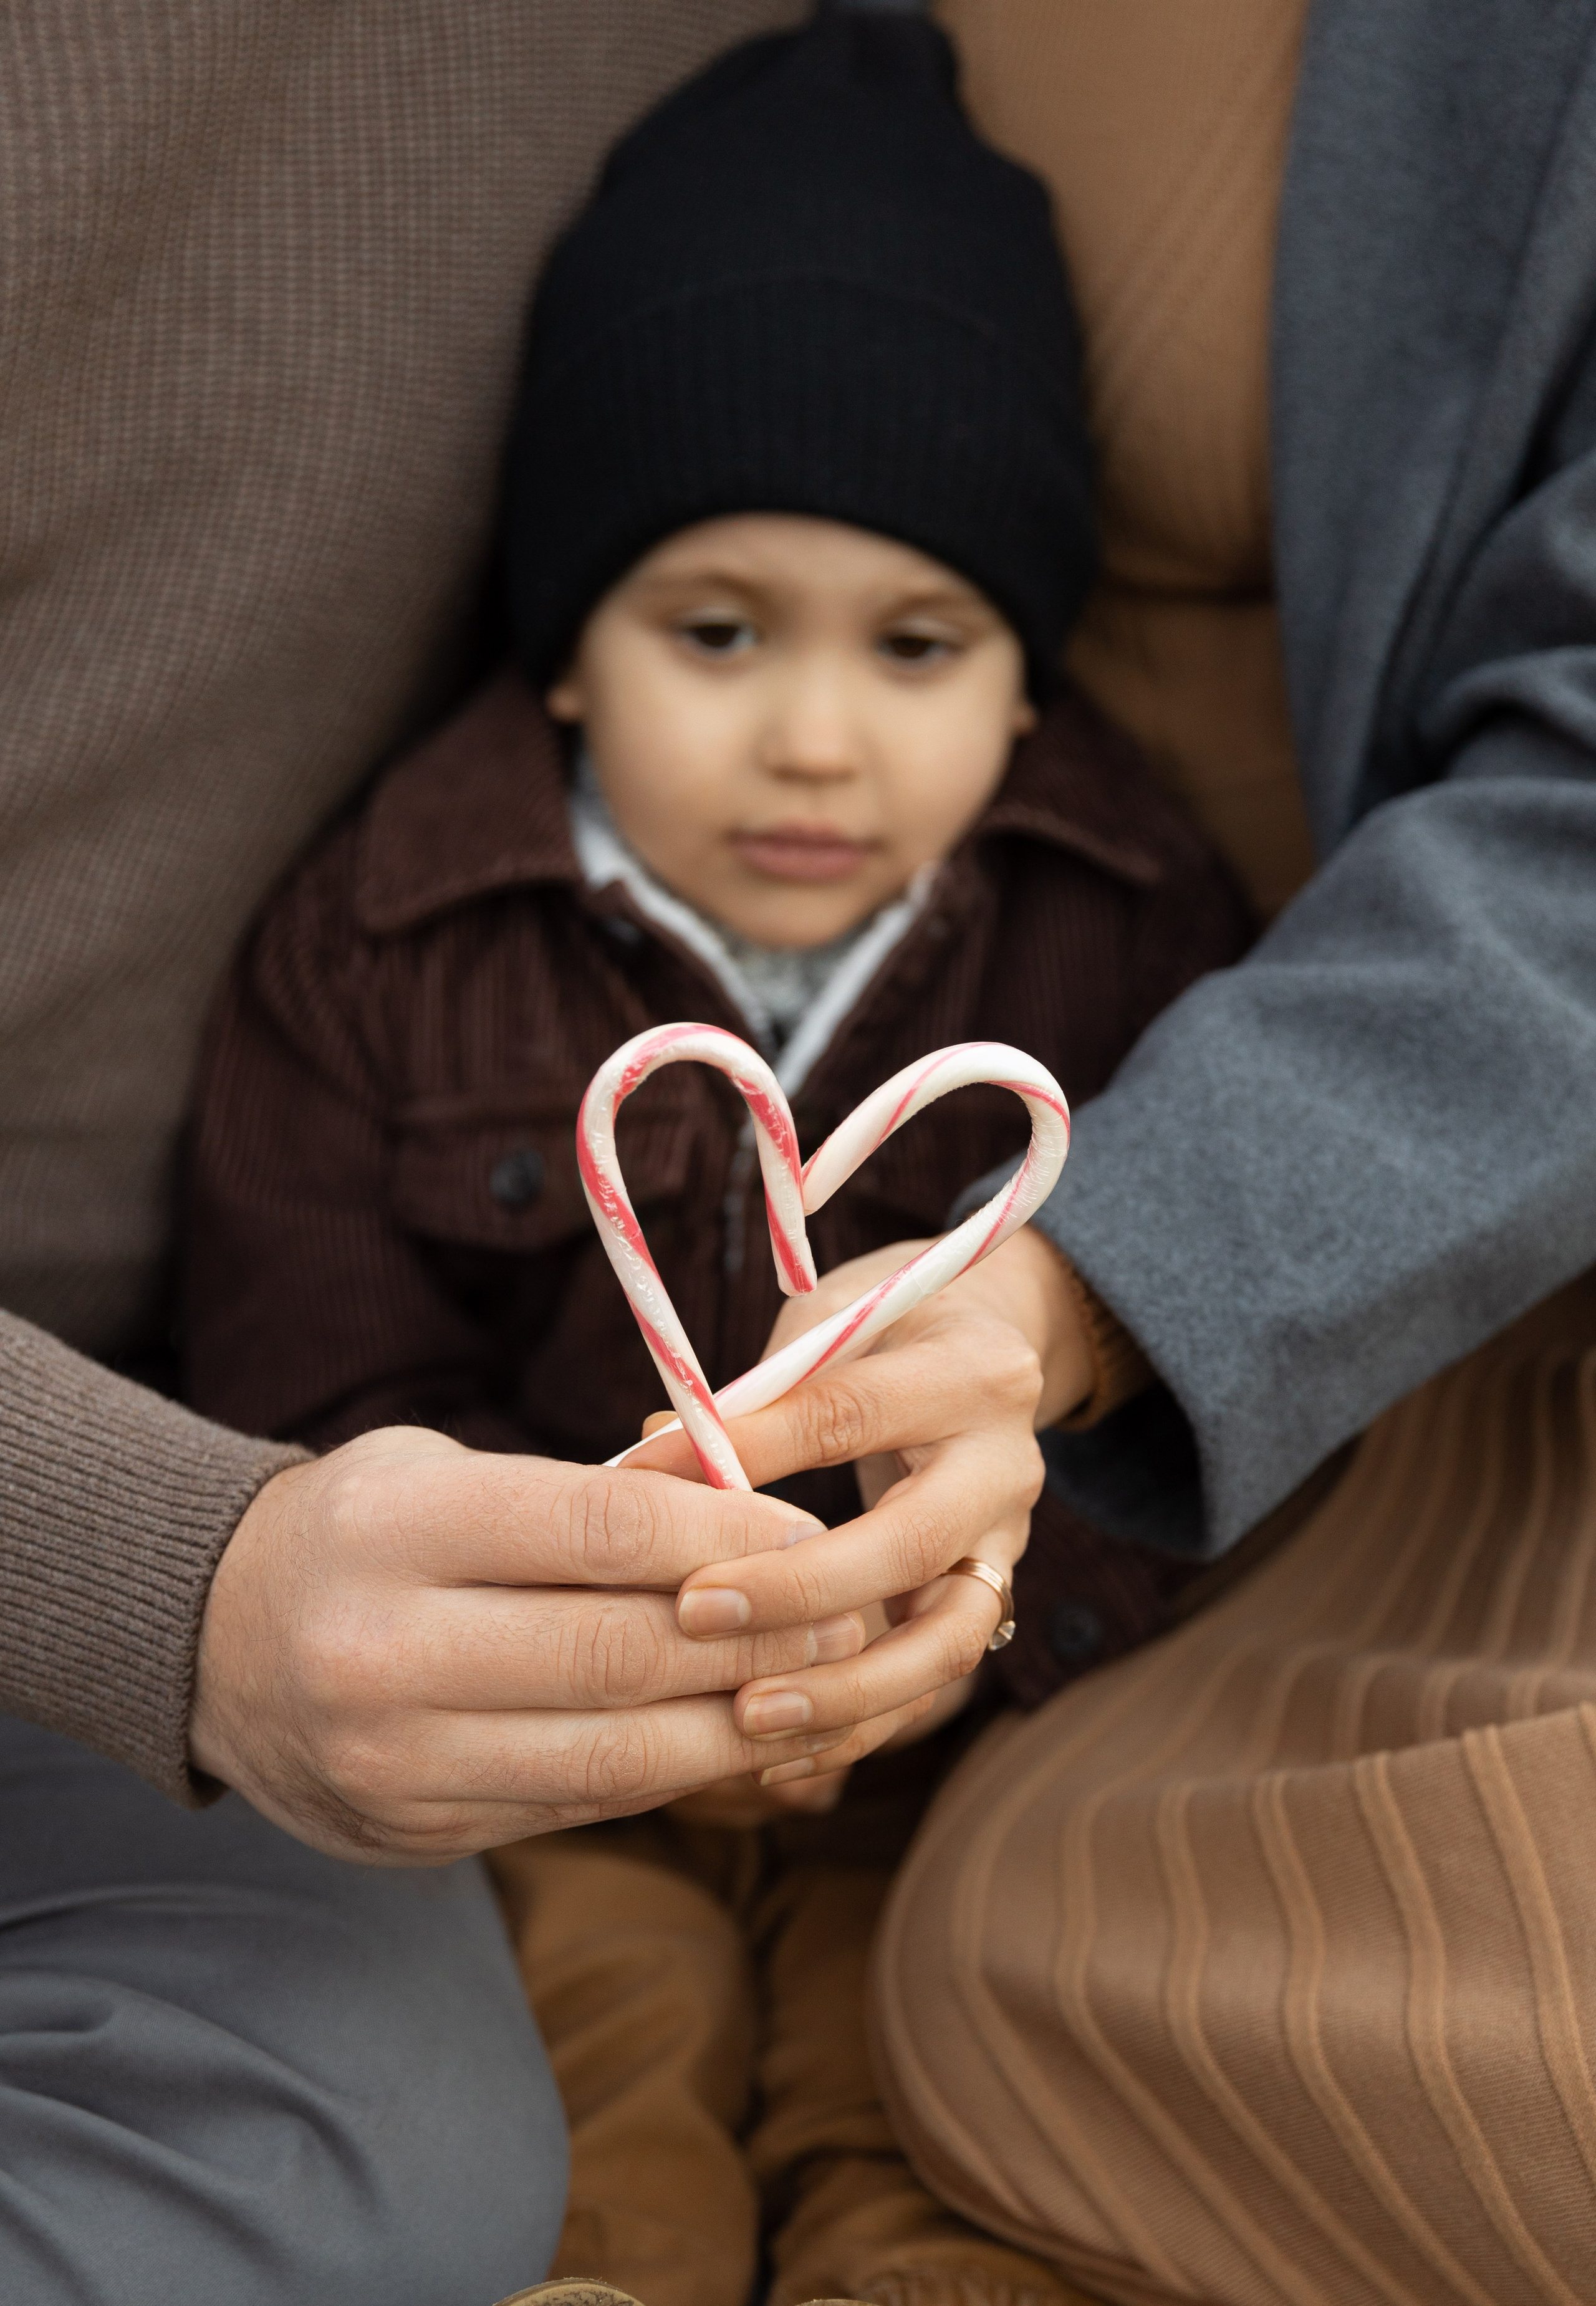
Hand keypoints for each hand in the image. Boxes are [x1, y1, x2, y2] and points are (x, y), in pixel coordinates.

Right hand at [190, 1425, 865, 1863]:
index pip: (601, 1530)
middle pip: (623, 1655)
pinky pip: (581, 1803)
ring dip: (737, 1723)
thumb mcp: (441, 1471)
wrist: (212, 1640)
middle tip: (845, 1616)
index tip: (806, 1526)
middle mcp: (385, 1652)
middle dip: (759, 1639)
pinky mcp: (416, 1833)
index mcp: (394, 1529)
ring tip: (812, 1685)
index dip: (726, 1532)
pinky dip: (669, 1769)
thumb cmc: (363, 1527)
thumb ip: (580, 1496)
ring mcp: (395, 1762)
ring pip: (618, 1753)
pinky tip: (724, 1732)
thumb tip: (749, 1511)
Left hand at [628, 1224, 1090, 1790]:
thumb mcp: (828, 1324)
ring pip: (946, 1643)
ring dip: (845, 1691)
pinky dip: (855, 1726)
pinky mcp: (989, 1602)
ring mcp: (1008, 1545)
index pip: (847, 1415)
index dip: (745, 1451)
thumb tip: (644, 1461)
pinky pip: (929, 1685)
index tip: (640, 1482)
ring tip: (746, 1718)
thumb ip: (754, 1394)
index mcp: (966, 1373)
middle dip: (799, 1593)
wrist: (994, 1344)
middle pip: (912, 1544)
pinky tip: (771, 1753)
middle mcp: (1005, 1465)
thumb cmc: (887, 1325)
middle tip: (692, 1613)